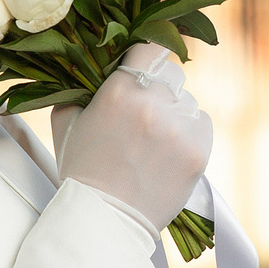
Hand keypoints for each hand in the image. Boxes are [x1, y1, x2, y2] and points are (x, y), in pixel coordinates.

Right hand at [53, 43, 211, 236]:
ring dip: (175, 112)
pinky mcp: (198, 150)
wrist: (105, 219)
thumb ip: (78, 88)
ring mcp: (179, 127)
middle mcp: (154, 103)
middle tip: (147, 109)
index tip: (142, 69)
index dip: (146, 57)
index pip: (150, 48)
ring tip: (156, 138)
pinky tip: (171, 149)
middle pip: (173, 73)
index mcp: (120, 91)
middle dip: (161, 86)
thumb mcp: (66, 122)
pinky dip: (190, 131)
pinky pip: (202, 123)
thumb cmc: (82, 171)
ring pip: (188, 100)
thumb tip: (90, 69)